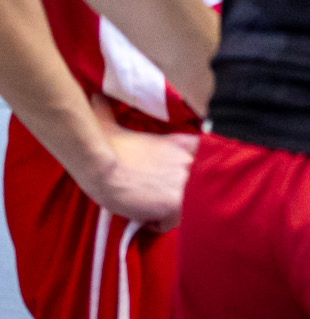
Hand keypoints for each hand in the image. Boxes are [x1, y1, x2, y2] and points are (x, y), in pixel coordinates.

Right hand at [80, 97, 196, 227]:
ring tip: (144, 206)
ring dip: (164, 208)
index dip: (190, 167)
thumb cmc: (105, 147)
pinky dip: (157, 224)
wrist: (100, 166)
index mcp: (183, 144)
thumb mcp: (114, 124)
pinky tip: (142, 218)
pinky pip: (171, 222)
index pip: (205, 154)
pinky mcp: (175, 203)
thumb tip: (96, 94)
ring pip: (181, 205)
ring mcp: (184, 183)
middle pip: (190, 185)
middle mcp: (189, 163)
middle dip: (171, 190)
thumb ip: (111, 110)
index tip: (174, 175)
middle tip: (149, 193)